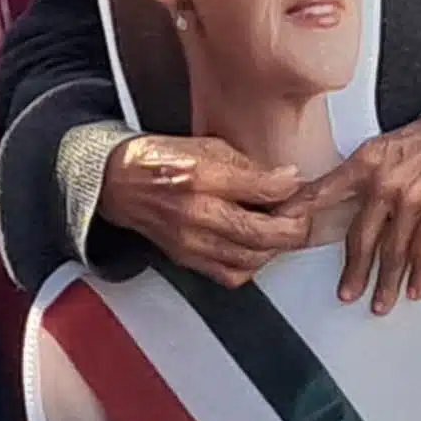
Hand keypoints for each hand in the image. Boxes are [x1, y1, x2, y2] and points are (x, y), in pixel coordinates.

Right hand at [96, 136, 319, 286]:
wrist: (116, 182)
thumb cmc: (160, 159)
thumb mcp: (207, 145)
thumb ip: (248, 165)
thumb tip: (285, 179)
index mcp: (200, 176)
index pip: (261, 188)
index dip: (291, 187)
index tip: (301, 184)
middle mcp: (195, 213)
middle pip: (262, 233)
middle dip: (295, 226)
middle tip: (304, 215)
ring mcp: (190, 241)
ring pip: (251, 259)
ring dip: (276, 247)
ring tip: (282, 230)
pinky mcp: (186, 259)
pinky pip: (230, 274)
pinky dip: (251, 265)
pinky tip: (256, 248)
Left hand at [315, 117, 420, 313]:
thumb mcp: (380, 149)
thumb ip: (355, 176)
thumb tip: (324, 207)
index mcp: (365, 164)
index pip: (323, 190)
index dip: (298, 209)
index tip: (279, 227)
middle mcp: (386, 182)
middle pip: (362, 237)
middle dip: (354, 270)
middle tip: (346, 293)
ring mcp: (414, 200)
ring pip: (393, 251)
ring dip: (387, 283)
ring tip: (380, 302)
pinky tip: (415, 289)